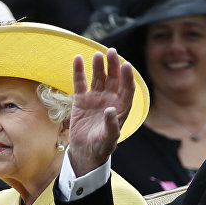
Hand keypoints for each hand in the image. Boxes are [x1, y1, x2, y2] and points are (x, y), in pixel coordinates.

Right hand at [68, 49, 134, 174]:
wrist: (85, 152)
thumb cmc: (101, 147)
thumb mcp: (108, 139)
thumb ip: (111, 126)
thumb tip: (110, 110)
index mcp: (121, 108)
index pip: (127, 89)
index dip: (127, 77)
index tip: (126, 65)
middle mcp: (110, 100)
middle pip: (114, 79)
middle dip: (113, 65)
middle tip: (112, 52)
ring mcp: (96, 98)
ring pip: (99, 78)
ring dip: (98, 66)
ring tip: (97, 54)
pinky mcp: (81, 100)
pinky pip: (80, 83)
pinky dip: (79, 71)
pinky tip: (78, 58)